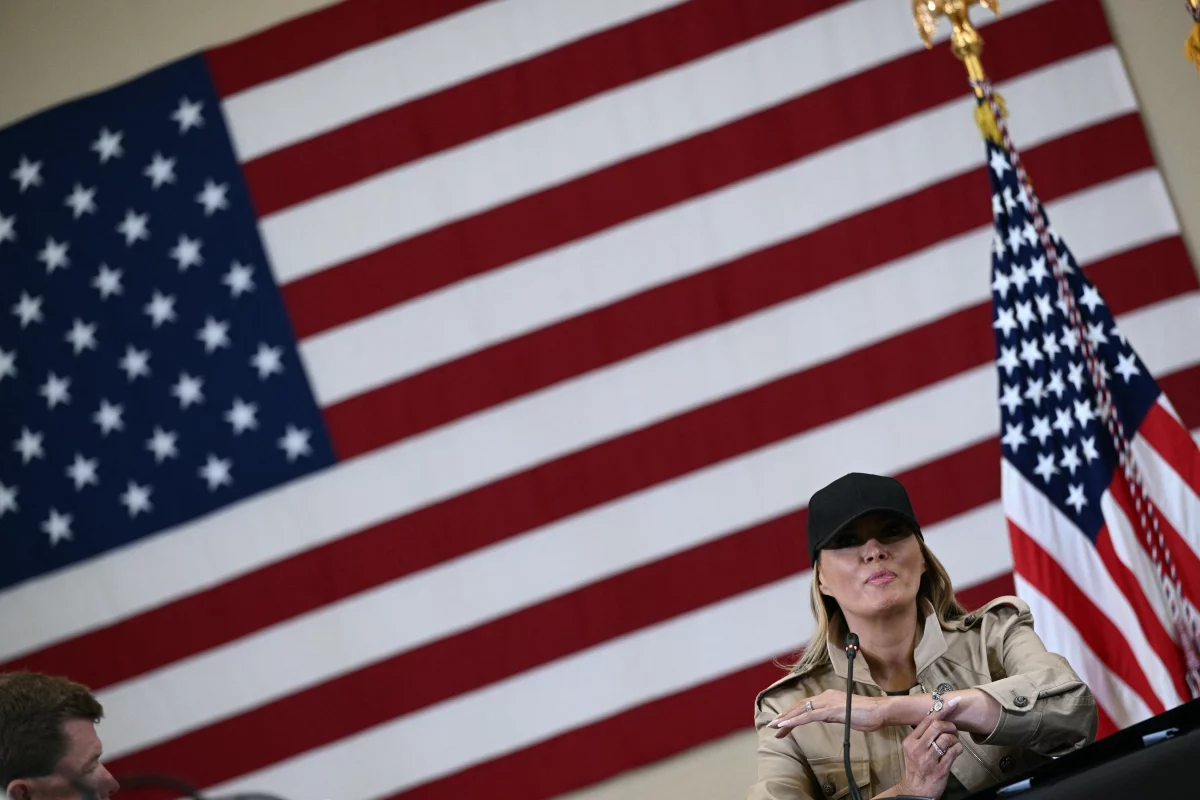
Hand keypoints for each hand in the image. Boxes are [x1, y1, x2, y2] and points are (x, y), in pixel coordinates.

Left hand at [770, 689, 887, 737]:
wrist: (881, 711)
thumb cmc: (868, 714)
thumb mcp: (846, 715)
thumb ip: (833, 714)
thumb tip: (824, 717)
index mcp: (829, 697)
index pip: (806, 705)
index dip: (793, 713)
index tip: (783, 723)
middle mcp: (826, 696)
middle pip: (800, 706)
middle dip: (785, 716)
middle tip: (773, 726)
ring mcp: (828, 702)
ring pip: (801, 710)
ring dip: (786, 718)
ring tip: (775, 727)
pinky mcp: (831, 710)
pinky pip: (809, 716)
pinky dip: (796, 720)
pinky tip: (786, 725)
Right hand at [893, 708, 963, 798]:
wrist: (916, 791)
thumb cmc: (916, 768)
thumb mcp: (912, 750)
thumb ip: (922, 736)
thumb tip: (938, 718)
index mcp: (910, 741)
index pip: (927, 720)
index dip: (942, 709)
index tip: (953, 702)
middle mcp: (917, 749)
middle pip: (938, 726)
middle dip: (950, 726)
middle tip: (953, 730)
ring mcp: (928, 759)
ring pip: (947, 738)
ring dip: (955, 738)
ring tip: (954, 742)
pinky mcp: (940, 769)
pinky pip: (954, 751)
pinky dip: (959, 748)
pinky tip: (955, 751)